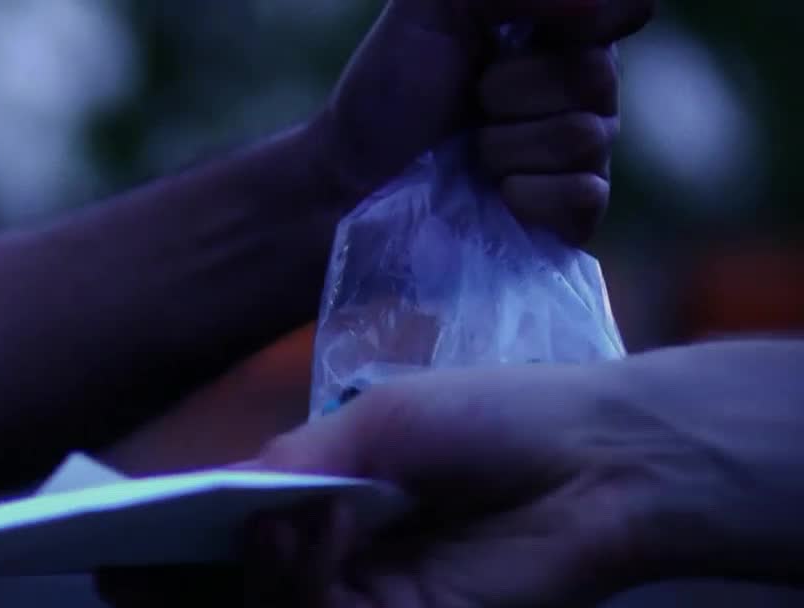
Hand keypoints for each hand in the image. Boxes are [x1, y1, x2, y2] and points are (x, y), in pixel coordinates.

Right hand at [96, 361, 670, 607]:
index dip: (151, 532)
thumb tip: (208, 500)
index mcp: (312, 499)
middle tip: (98, 563)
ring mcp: (355, 599)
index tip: (90, 523)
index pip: (212, 527)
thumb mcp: (367, 425)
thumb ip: (285, 467)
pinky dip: (295, 578)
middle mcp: (324, 556)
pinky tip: (308, 530)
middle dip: (155, 578)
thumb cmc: (488, 416)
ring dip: (239, 567)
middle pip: (215, 585)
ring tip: (238, 522)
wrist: (596, 456)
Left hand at [323, 0, 653, 243]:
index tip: (510, 36)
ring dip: (505, 145)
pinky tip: (495, 192)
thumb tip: (596, 5)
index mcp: (564, 31)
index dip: (581, 22)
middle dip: (512, 88)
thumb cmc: (391, 87)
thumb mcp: (433, 6)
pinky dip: (526, 194)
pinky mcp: (571, 216)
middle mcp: (584, 90)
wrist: (352, 177)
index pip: (626, 10)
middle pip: (598, 77)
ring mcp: (582, 156)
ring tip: (470, 151)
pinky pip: (584, 196)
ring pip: (585, 137)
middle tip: (472, 100)